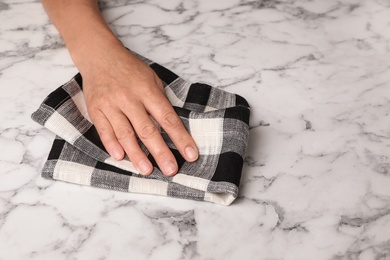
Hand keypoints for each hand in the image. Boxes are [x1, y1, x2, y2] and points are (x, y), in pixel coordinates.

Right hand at [80, 43, 197, 175]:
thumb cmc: (130, 69)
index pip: (168, 118)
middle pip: (147, 130)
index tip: (191, 155)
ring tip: (147, 170)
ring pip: (125, 133)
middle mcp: (130, 99)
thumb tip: (172, 126)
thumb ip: (160, 101)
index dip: (180, 138)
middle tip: (171, 170)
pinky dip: (112, 145)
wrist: (99, 55)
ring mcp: (111, 104)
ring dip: (136, 154)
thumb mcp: (152, 78)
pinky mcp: (96, 109)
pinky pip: (104, 130)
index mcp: (148, 91)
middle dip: (160, 152)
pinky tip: (120, 158)